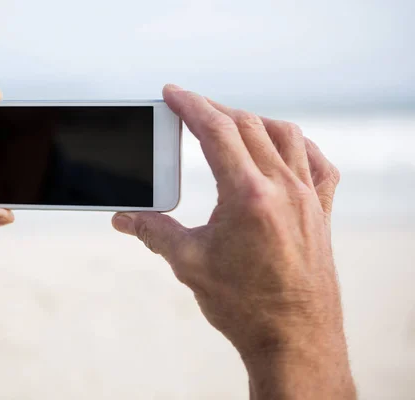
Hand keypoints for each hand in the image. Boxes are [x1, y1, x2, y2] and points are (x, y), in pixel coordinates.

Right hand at [112, 85, 354, 398]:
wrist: (294, 338)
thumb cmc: (245, 305)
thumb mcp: (189, 264)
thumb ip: (153, 232)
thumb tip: (124, 217)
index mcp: (249, 195)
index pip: (216, 131)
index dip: (190, 105)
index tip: (173, 93)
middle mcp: (283, 188)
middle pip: (247, 126)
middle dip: (213, 111)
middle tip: (189, 109)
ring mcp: (308, 197)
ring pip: (283, 135)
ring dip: (252, 121)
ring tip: (228, 124)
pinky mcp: (322, 211)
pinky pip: (317, 162)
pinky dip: (296, 145)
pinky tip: (283, 148)